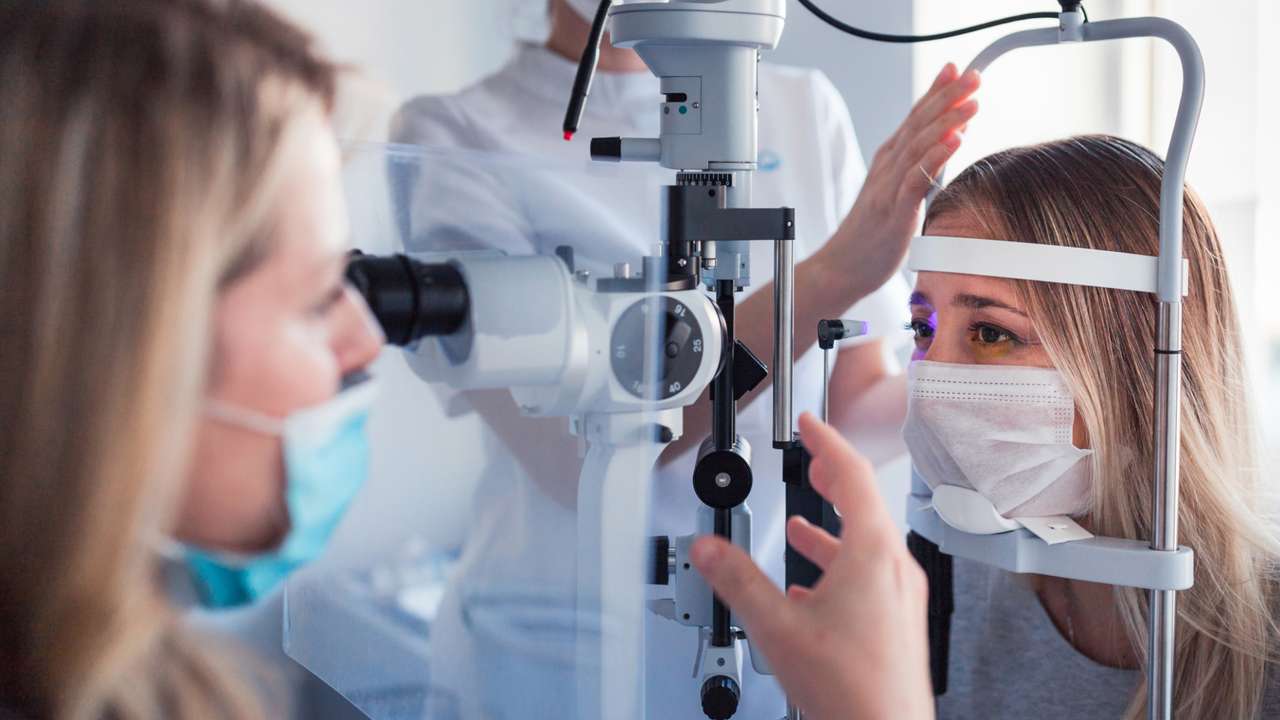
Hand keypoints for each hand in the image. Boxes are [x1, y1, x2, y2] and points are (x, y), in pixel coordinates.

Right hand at [691, 413, 932, 719]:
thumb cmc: (852, 688)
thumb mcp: (777, 626)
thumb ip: (737, 580)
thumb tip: (708, 548)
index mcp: (873, 553)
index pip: (853, 474)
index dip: (827, 442)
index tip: (811, 424)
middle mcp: (895, 569)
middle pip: (865, 504)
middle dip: (832, 478)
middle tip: (811, 460)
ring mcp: (901, 597)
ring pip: (866, 543)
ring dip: (832, 526)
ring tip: (801, 523)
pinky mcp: (897, 622)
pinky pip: (869, 576)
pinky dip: (839, 565)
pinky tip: (812, 585)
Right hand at [823, 63, 980, 297]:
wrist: (841, 268)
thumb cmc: (870, 235)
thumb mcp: (894, 194)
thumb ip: (916, 169)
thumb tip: (946, 145)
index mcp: (888, 162)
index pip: (914, 118)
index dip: (935, 92)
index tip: (956, 70)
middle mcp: (887, 169)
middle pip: (919, 124)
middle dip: (946, 97)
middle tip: (972, 76)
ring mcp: (888, 189)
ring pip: (919, 146)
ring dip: (946, 121)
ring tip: (971, 102)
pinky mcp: (894, 212)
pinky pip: (915, 180)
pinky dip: (935, 158)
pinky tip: (954, 141)